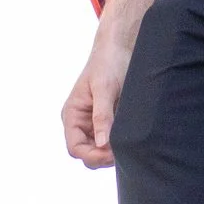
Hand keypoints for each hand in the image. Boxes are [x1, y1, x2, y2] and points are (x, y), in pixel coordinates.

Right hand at [61, 0, 152, 169]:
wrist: (121, 46)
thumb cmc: (108, 63)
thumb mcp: (105, 89)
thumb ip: (102, 116)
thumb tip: (101, 144)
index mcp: (72, 115)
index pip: (75, 148)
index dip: (92, 155)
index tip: (112, 153)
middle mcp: (80, 122)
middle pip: (87, 154)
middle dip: (103, 157)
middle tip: (124, 151)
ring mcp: (94, 123)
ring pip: (100, 150)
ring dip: (112, 152)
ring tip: (129, 144)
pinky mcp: (109, 121)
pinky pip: (111, 141)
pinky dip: (119, 144)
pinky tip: (131, 139)